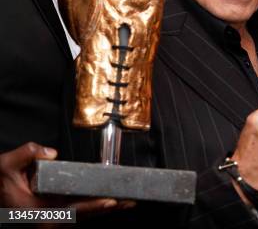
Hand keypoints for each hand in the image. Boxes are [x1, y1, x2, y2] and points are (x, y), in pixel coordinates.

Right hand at [0, 142, 133, 213]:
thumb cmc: (0, 182)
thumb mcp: (6, 164)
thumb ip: (28, 154)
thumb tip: (50, 152)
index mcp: (37, 211)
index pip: (72, 210)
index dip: (92, 207)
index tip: (111, 201)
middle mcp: (48, 219)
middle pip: (84, 215)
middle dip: (107, 208)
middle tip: (130, 201)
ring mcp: (52, 219)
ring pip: (84, 216)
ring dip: (104, 209)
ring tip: (127, 202)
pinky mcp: (56, 215)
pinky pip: (79, 213)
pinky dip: (95, 208)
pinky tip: (111, 201)